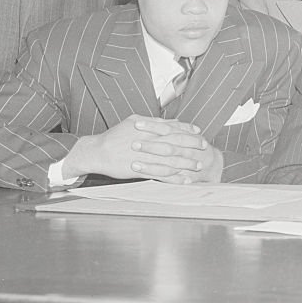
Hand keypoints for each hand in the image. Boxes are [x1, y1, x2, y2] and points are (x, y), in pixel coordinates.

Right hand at [63, 115, 222, 182]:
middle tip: (205, 147)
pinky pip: (161, 175)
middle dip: (192, 145)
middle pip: (175, 142)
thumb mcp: (133, 122)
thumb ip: (153, 122)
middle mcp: (148, 141)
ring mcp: (145, 156)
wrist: (96, 151)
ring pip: (171, 159)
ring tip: (199, 166)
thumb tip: (171, 122)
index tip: (199, 132)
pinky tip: (185, 180)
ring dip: (187, 163)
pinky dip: (174, 178)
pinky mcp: (140, 169)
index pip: (172, 127)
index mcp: (147, 128)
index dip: (187, 130)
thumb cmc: (114, 136)